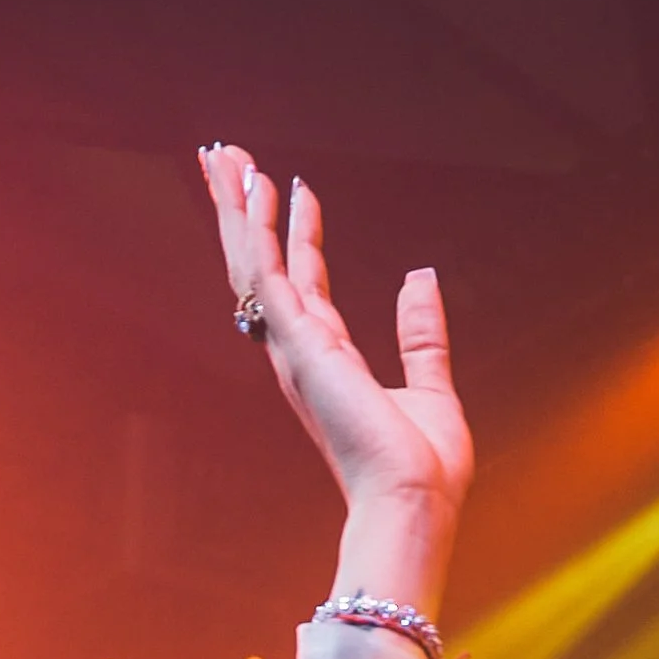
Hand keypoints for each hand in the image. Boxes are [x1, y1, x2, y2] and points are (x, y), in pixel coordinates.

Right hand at [198, 145, 471, 615]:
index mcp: (327, 363)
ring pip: (254, 263)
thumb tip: (421, 275)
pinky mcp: (303, 348)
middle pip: (260, 267)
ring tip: (226, 155)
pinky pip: (270, 276)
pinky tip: (257, 189)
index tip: (292, 188)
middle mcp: (301, 354)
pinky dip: (260, 230)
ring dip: (239, 207)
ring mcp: (296, 351)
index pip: (303, 282)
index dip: (295, 232)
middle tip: (226, 158)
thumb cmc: (422, 470)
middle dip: (242, 211)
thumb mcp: (432, 387)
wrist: (415, 503)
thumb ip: (422, 333)